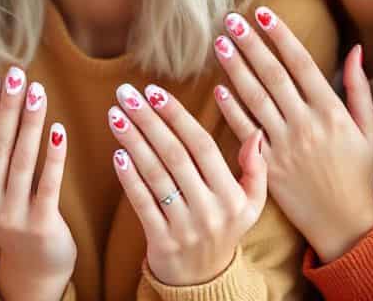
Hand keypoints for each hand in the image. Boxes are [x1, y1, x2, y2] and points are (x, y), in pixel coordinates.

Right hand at [0, 66, 73, 300]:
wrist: (34, 267)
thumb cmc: (9, 218)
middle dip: (6, 107)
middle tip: (16, 74)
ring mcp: (10, 216)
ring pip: (20, 160)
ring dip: (29, 122)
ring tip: (37, 91)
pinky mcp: (40, 225)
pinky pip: (47, 184)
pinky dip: (53, 156)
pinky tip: (58, 129)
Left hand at [108, 83, 265, 286]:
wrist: (204, 282)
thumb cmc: (224, 230)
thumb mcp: (251, 204)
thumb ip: (256, 168)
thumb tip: (257, 132)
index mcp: (233, 196)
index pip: (202, 146)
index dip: (177, 116)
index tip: (154, 91)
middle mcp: (211, 210)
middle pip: (175, 155)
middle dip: (148, 120)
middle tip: (125, 94)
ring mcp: (186, 227)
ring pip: (157, 176)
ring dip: (133, 142)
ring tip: (115, 115)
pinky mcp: (162, 241)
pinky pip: (143, 203)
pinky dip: (129, 178)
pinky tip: (117, 153)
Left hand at [212, 9, 372, 262]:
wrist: (343, 223)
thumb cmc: (358, 172)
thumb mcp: (369, 129)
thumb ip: (359, 88)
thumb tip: (354, 48)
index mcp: (332, 112)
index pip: (302, 64)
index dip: (281, 36)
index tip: (262, 13)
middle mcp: (307, 125)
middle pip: (273, 76)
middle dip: (251, 45)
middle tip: (231, 20)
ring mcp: (286, 146)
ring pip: (255, 99)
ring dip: (235, 69)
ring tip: (219, 43)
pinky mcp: (268, 167)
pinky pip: (246, 132)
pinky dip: (231, 110)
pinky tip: (218, 88)